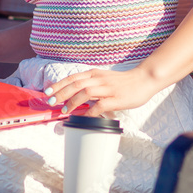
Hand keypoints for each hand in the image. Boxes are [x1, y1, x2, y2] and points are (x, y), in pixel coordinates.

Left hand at [43, 68, 157, 116]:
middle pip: (75, 84)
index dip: (59, 84)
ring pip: (85, 93)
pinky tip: (83, 118)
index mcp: (94, 73)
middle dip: (61, 93)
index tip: (48, 91)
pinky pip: (99, 106)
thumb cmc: (123, 82)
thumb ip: (91, 84)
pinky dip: (89, 112)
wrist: (144, 79)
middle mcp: (99, 79)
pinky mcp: (115, 99)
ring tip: (64, 111)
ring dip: (72, 102)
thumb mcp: (104, 78)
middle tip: (51, 101)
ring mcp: (107, 89)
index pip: (73, 78)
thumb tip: (76, 94)